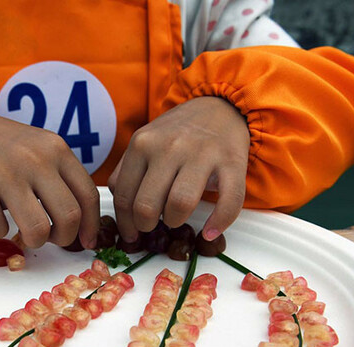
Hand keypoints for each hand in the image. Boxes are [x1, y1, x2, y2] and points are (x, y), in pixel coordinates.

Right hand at [0, 103, 99, 248]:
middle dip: (64, 238)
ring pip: (38, 231)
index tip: (87, 241)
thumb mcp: (38, 149)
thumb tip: (82, 226)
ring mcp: (5, 172)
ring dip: (33, 241)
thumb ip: (60, 178)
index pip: (88, 194)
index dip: (92, 225)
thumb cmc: (0, 148)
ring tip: (23, 231)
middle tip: (52, 238)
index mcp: (56, 149)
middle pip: (69, 217)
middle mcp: (35, 159)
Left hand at [108, 96, 248, 241]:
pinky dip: (219, 223)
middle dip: (147, 225)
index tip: (132, 233)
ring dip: (175, 221)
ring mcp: (202, 154)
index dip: (126, 223)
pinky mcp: (232, 162)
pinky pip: (227, 202)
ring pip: (180, 204)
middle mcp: (169, 147)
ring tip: (177, 218)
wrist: (221, 107)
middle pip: (147, 206)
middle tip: (153, 225)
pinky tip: (211, 232)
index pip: (124, 196)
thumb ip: (127, 172)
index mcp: (142, 144)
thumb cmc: (179, 133)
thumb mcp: (145, 142)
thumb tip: (121, 212)